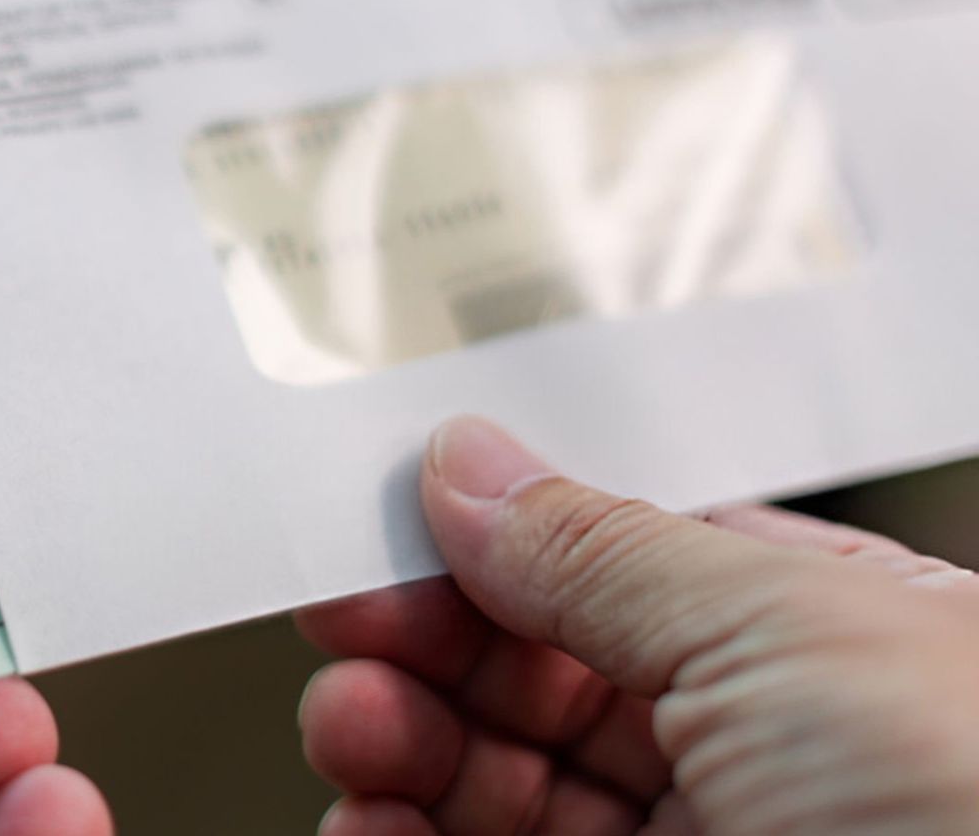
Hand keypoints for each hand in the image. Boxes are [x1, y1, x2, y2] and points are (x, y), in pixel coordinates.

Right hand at [297, 416, 978, 834]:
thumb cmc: (972, 819)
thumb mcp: (788, 634)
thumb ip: (607, 545)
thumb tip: (474, 470)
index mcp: (836, 640)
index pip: (632, 558)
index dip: (505, 536)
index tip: (397, 519)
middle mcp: (769, 749)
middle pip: (548, 669)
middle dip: (431, 637)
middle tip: (351, 618)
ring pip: (503, 777)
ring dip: (401, 737)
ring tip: (351, 720)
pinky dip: (399, 835)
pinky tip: (369, 817)